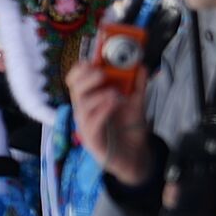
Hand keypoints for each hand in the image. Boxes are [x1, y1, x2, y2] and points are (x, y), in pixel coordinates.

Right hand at [66, 61, 150, 184]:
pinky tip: (115, 104)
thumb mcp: (136, 102)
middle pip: (74, 90)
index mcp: (90, 99)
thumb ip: (137, 84)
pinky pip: (91, 124)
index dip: (80, 69)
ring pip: (81, 107)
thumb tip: (141, 65)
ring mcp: (86, 126)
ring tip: (115, 93)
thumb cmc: (129, 128)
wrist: (135, 155)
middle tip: (102, 74)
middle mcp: (84, 111)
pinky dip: (102, 111)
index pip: (75, 81)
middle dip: (87, 78)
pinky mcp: (93, 141)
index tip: (93, 60)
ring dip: (97, 96)